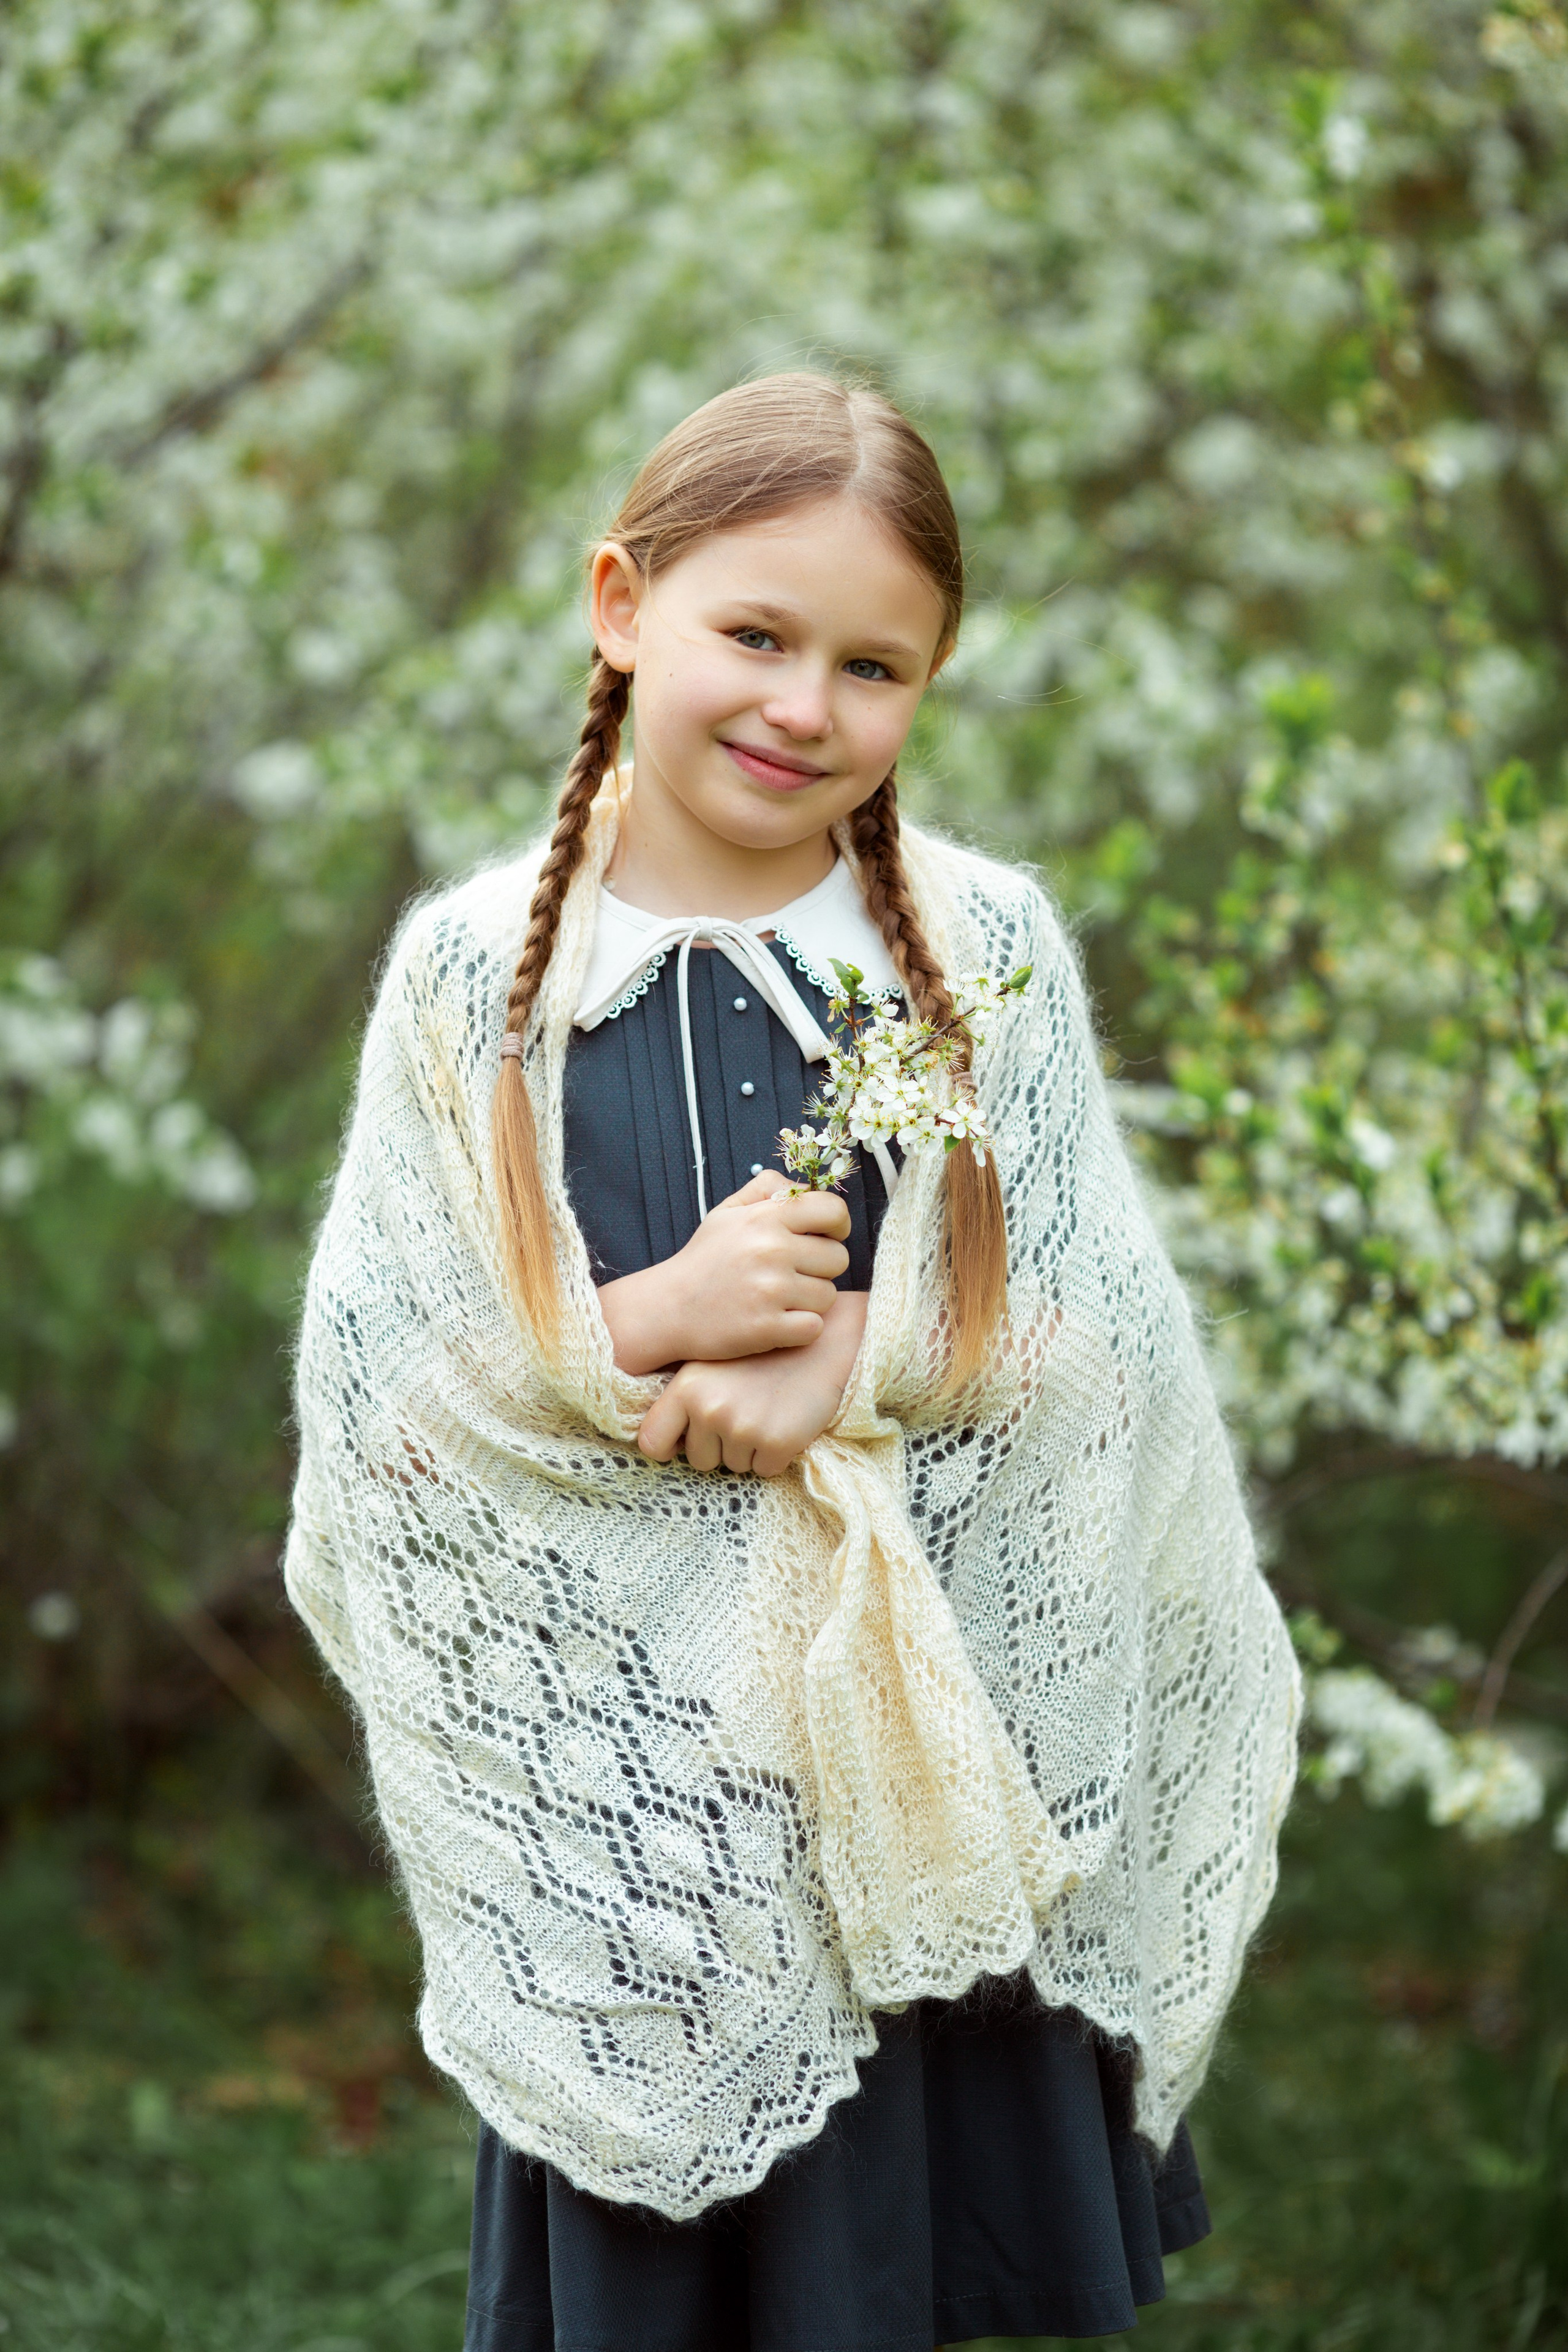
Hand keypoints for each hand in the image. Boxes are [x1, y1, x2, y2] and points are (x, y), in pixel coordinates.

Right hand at [598, 1171, 851, 1374]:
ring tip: (780, 1299)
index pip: (833, 1210)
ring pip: (829, 1296)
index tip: (824, 1238)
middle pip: (838, 1258)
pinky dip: (801, 1330)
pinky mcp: (767, 1328)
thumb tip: (802, 1186)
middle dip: (821, 1268)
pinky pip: (815, 1327)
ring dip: (810, 1301)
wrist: (667, 1308)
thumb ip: (765, 1189)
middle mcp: (771, 1250)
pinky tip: (778, 1323)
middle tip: (793, 1275)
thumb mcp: (726, 1212)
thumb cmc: (704, 1259)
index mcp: (765, 1218)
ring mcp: (770, 1290)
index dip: (838, 1226)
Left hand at [637, 1291, 868, 1475]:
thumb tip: (659, 1441)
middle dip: (719, 1446)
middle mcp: (709, 1409)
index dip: (668, 1447)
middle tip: (744, 1413)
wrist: (820, 1345)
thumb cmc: (763, 1355)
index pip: (651, 1442)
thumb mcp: (711, 1363)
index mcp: (686, 1387)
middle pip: (699, 1460)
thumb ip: (683, 1398)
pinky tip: (784, 1422)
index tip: (683, 1442)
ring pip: (734, 1466)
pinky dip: (774, 1455)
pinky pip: (764, 1470)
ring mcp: (743, 1428)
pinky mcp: (776, 1443)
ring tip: (766, 1411)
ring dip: (749, 1449)